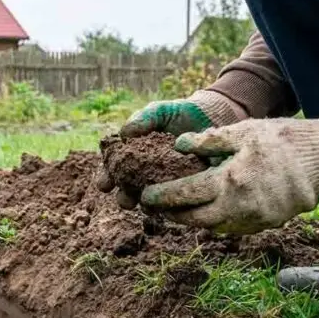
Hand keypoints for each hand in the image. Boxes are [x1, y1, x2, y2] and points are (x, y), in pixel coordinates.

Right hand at [96, 90, 246, 207]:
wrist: (214, 117)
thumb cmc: (181, 113)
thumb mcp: (161, 111)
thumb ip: (143, 118)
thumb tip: (124, 133)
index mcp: (134, 156)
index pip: (114, 170)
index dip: (106, 178)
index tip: (104, 183)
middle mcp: (147, 174)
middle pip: (128, 192)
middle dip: (123, 198)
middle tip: (125, 200)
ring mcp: (167, 184)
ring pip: (151, 202)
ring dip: (146, 206)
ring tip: (146, 205)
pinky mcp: (188, 190)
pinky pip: (178, 203)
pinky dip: (172, 206)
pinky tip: (171, 205)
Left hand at [140, 113, 318, 234]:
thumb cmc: (283, 140)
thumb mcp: (243, 131)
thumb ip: (209, 140)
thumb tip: (178, 145)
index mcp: (229, 181)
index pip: (185, 195)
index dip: (162, 197)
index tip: (145, 196)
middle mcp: (239, 206)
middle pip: (195, 219)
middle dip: (174, 215)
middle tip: (158, 207)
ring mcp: (254, 219)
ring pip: (214, 227)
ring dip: (195, 221)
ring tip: (180, 211)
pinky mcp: (267, 224)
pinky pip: (234, 228)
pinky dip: (218, 222)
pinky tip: (211, 212)